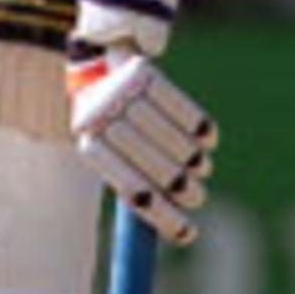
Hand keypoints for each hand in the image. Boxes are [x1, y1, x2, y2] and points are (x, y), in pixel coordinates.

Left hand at [66, 42, 216, 246]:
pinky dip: (199, 127)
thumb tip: (176, 229)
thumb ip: (136, 180)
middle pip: (155, 166)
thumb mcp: (110, 149)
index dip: (162, 215)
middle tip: (196, 197)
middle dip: (181, 189)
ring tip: (201, 169)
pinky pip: (182, 107)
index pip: (131, 188)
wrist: (96, 58)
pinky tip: (207, 140)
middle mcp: (100, 118)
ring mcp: (120, 93)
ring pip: (172, 139)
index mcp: (87, 143)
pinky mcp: (141, 71)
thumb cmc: (110, 120)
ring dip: (193, 160)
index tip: (188, 234)